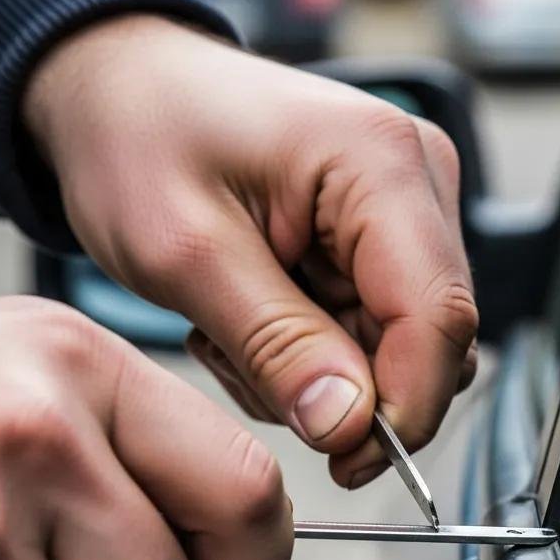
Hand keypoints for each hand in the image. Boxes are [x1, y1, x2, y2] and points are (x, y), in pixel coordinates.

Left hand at [23, 15, 478, 488]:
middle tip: (244, 366)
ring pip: (395, 352)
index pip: (437, 317)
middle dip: (342, 390)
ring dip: (315, 375)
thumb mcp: (187, 254)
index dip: (403, 409)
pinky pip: (368, 339)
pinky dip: (310, 357)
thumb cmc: (141, 139)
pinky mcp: (379, 243)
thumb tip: (348, 426)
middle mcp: (414, 184)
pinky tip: (252, 321)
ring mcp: (402, 215)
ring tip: (233, 330)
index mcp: (380, 164)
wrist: (122, 96)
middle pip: (426, 341)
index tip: (343, 462)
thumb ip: (276, 344)